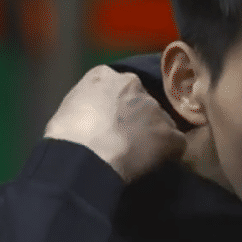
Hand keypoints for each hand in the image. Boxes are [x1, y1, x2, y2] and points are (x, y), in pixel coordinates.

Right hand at [44, 65, 187, 183]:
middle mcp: (134, 85)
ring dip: (152, 136)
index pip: (117, 87)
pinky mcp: (170, 134)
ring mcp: (155, 108)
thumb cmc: (66, 137)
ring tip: (136, 157)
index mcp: (104, 76)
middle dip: (136, 120)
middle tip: (123, 141)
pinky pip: (175, 143)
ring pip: (160, 121)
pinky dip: (168, 154)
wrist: (83, 157)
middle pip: (141, 102)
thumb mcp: (68, 110)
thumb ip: (88, 105)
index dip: (116, 108)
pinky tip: (154, 166)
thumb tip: (95, 119)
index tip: (110, 124)